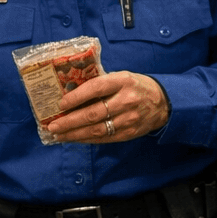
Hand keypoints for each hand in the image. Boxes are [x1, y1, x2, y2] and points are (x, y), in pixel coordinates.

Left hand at [47, 70, 169, 143]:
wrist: (164, 102)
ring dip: (74, 134)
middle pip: (93, 113)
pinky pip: (104, 138)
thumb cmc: (135, 87)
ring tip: (58, 134)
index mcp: (123, 81)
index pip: (96, 88)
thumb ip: (101, 83)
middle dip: (69, 121)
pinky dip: (87, 140)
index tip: (61, 104)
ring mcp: (128, 119)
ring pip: (97, 130)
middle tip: (53, 125)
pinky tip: (74, 139)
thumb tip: (70, 93)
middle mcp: (126, 100)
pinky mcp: (129, 133)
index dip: (77, 97)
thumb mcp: (121, 77)